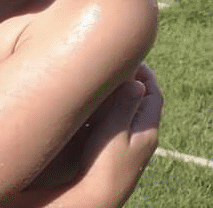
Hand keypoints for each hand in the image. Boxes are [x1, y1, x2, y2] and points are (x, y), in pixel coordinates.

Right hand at [77, 63, 162, 206]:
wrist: (97, 197)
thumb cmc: (104, 165)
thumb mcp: (115, 131)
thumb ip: (125, 106)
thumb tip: (138, 82)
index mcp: (147, 129)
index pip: (153, 94)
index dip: (145, 74)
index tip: (132, 57)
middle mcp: (144, 137)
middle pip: (145, 102)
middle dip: (135, 81)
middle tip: (120, 64)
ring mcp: (132, 145)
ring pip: (134, 112)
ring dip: (124, 95)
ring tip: (108, 80)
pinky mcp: (121, 151)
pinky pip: (123, 122)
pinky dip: (116, 109)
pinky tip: (99, 107)